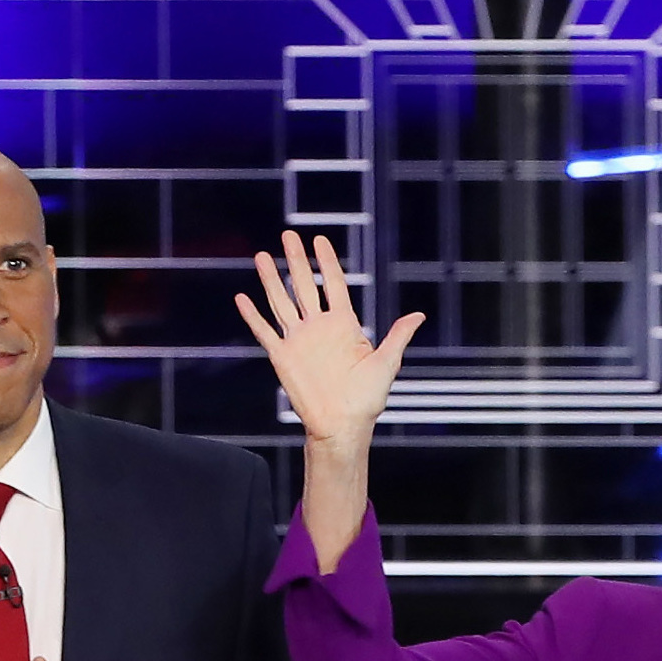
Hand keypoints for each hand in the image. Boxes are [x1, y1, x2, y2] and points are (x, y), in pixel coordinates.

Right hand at [235, 231, 424, 574]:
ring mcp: (299, 340)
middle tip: (288, 234)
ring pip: (282, 301)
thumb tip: (419, 315)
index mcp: (344, 325)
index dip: (327, 262)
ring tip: (263, 255)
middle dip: (297, 260)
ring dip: (271, 279)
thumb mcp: (387, 363)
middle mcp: (319, 328)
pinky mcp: (283, 356)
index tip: (320, 239)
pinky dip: (253, 315)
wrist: (343, 426)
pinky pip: (265, 331)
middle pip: (304, 285)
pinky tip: (242, 297)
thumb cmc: (367, 399)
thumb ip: (398, 336)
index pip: (334, 285)